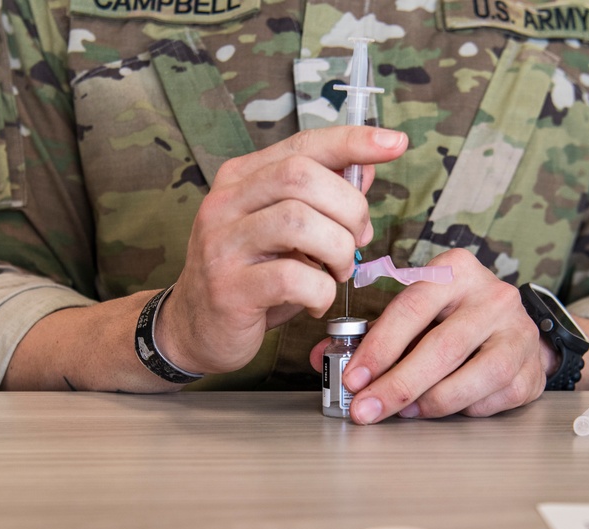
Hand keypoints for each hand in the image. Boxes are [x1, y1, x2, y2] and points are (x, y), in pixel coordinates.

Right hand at [159, 126, 407, 374]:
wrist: (193, 327)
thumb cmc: (249, 276)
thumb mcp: (284, 232)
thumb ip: (321, 201)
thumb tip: (366, 172)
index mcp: (241, 179)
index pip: (302, 145)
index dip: (352, 141)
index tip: (394, 143)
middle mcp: (225, 203)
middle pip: (301, 177)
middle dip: (348, 208)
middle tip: (357, 239)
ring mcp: (222, 245)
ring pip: (298, 222)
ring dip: (337, 249)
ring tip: (337, 271)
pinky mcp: (228, 289)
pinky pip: (291, 277)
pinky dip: (320, 290)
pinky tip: (316, 301)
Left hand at [311, 249, 549, 422]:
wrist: (514, 325)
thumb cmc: (452, 316)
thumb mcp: (413, 310)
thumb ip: (369, 332)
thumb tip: (320, 358)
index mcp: (455, 271)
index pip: (411, 309)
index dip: (378, 348)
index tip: (352, 378)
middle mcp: (493, 296)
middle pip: (441, 348)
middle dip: (396, 385)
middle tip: (366, 409)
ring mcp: (519, 332)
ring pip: (473, 377)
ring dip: (431, 403)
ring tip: (405, 412)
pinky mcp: (533, 368)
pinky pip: (493, 399)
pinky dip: (463, 410)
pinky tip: (442, 408)